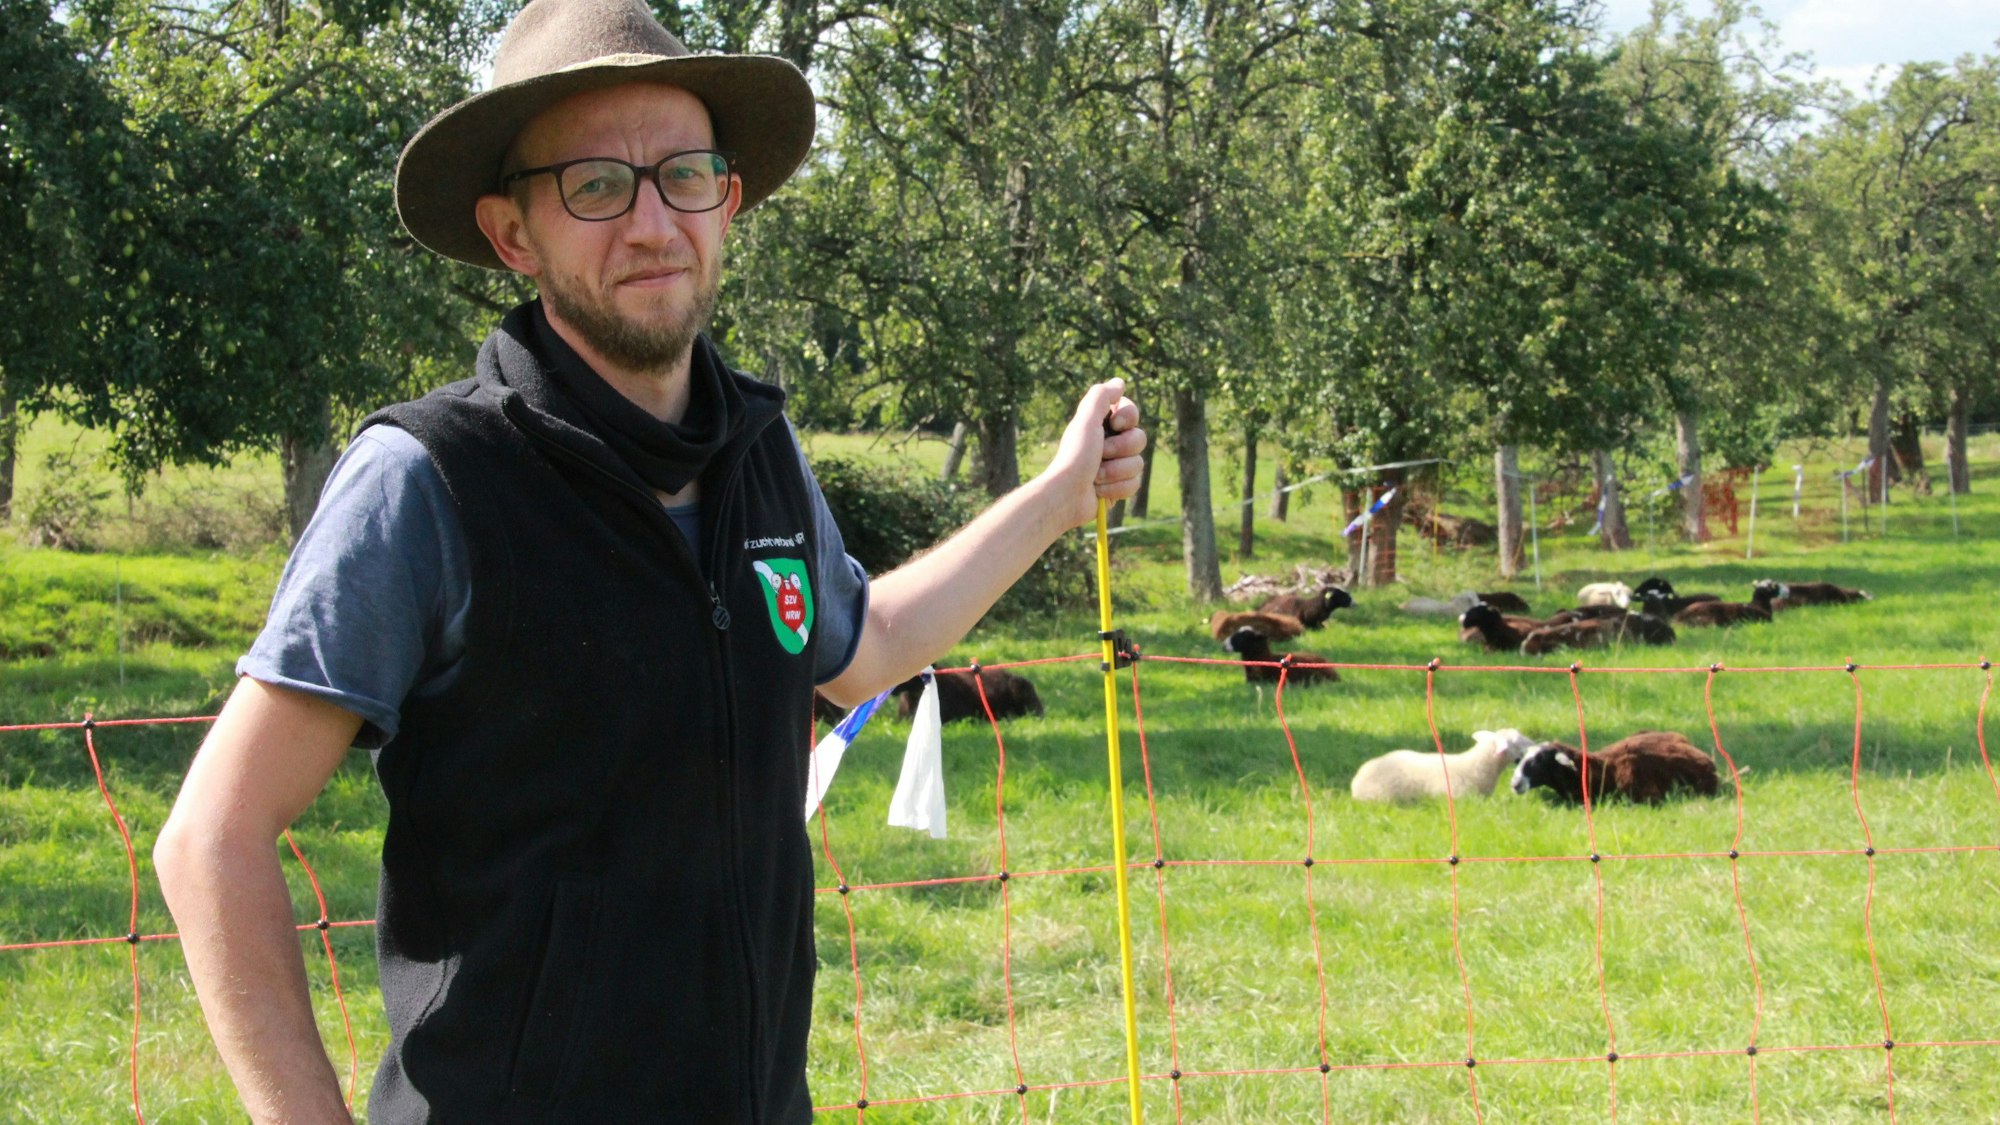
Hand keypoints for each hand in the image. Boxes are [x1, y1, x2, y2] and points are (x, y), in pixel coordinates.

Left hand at [1043, 379, 1145, 528]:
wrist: (1066, 496)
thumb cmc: (1075, 456)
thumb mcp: (1086, 420)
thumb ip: (1101, 396)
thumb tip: (1119, 382)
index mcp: (1100, 425)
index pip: (1131, 413)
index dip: (1128, 418)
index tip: (1115, 424)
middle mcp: (1109, 443)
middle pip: (1139, 439)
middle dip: (1121, 449)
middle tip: (1101, 453)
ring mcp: (1114, 466)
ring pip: (1139, 463)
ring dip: (1117, 471)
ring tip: (1096, 477)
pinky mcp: (1117, 487)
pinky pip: (1135, 483)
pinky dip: (1118, 488)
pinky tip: (1100, 491)